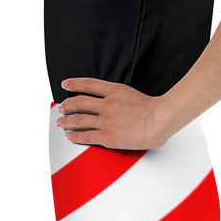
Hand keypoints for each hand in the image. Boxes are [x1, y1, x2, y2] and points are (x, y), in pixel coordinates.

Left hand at [55, 78, 176, 149]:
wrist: (160, 119)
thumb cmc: (154, 110)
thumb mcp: (133, 95)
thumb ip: (121, 98)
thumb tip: (116, 104)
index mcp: (115, 90)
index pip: (88, 84)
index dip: (74, 83)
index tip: (65, 84)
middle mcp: (107, 104)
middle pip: (80, 102)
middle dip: (67, 105)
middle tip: (60, 108)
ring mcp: (106, 120)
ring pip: (80, 119)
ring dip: (67, 121)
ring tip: (60, 123)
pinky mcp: (108, 136)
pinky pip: (86, 135)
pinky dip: (75, 135)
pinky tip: (70, 136)